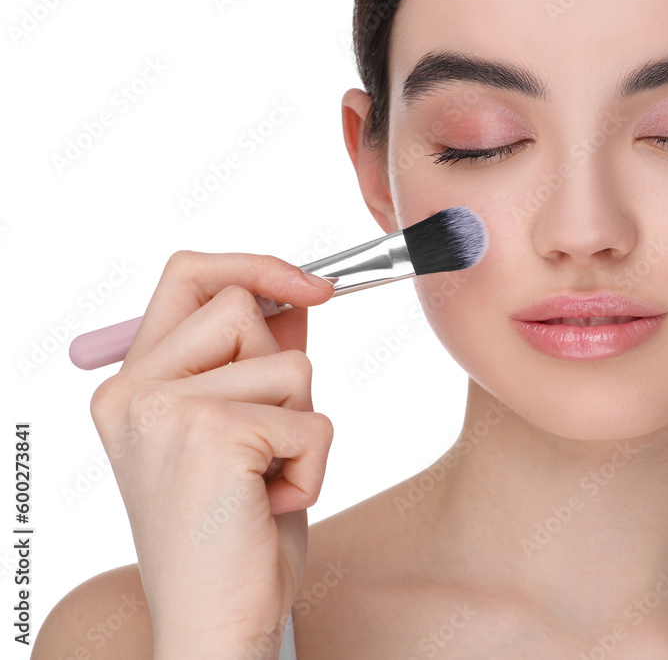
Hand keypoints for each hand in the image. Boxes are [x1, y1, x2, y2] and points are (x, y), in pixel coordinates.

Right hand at [89, 251, 335, 657]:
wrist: (215, 621)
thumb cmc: (234, 532)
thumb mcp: (247, 432)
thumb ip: (258, 362)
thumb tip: (298, 299)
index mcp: (131, 385)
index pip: (189, 275)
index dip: (256, 266)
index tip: (315, 289)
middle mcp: (133, 391)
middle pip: (245, 308)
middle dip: (283, 371)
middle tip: (261, 443)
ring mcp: (165, 409)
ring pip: (292, 364)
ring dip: (302, 426)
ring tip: (263, 480)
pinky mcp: (211, 434)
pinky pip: (314, 418)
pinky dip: (314, 465)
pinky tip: (270, 504)